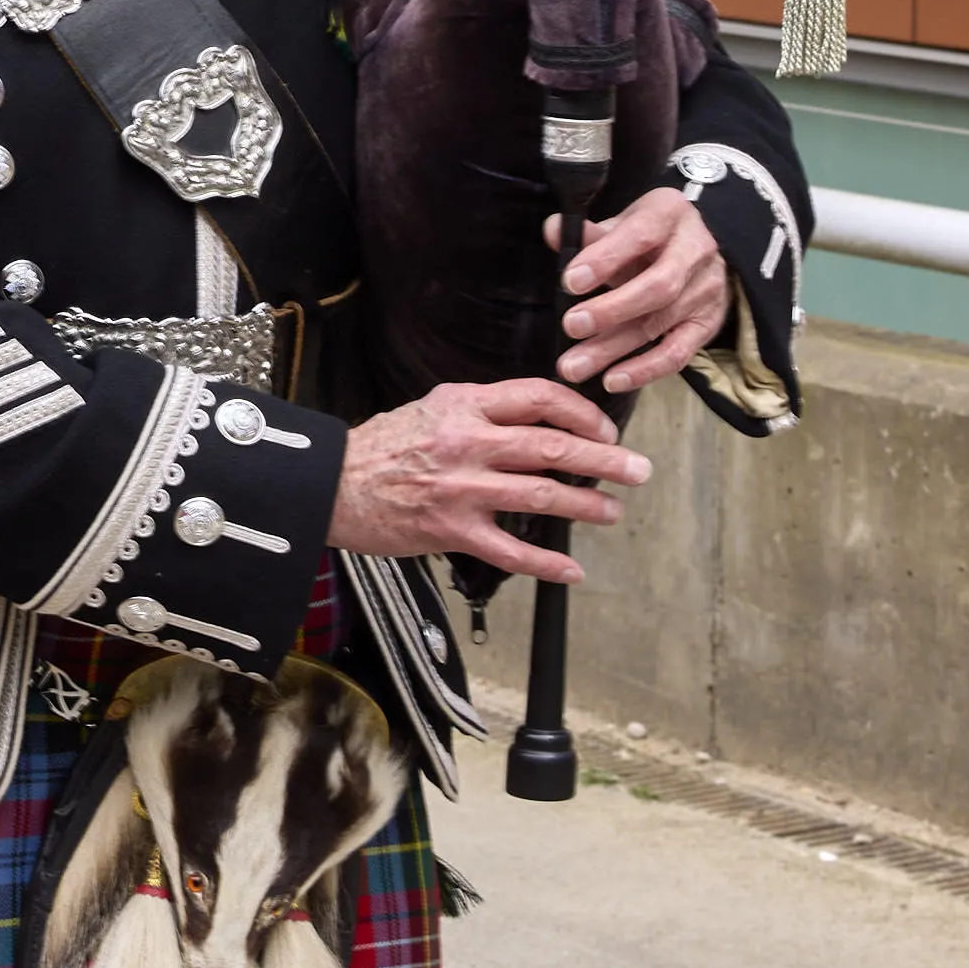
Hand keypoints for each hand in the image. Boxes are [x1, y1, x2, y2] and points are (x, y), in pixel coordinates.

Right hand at [326, 377, 646, 587]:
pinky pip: (511, 552)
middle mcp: (468, 443)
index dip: (583, 412)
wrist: (330, 484)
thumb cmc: (382, 445)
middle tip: (638, 469)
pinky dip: (547, 564)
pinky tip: (572, 569)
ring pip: (541, 496)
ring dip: (587, 506)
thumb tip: (539, 418)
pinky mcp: (451, 532)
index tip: (603, 429)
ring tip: (612, 511)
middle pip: (553, 446)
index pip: (540, 398)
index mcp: (465, 405)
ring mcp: (461, 490)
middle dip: (606, 459)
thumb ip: (484, 409)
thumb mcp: (433, 407)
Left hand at [551, 190, 729, 395]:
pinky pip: (678, 354)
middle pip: (657, 286)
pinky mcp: (707, 325)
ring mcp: (706, 290)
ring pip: (660, 323)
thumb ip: (590, 233)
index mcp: (669, 214)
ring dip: (614, 348)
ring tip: (574, 366)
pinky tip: (611, 380)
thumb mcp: (624, 223)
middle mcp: (696, 251)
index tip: (570, 281)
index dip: (604, 259)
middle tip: (570, 326)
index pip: (639, 236)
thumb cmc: (650, 236)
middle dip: (612, 310)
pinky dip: (644, 370)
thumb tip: (554, 230)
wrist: (699, 249)